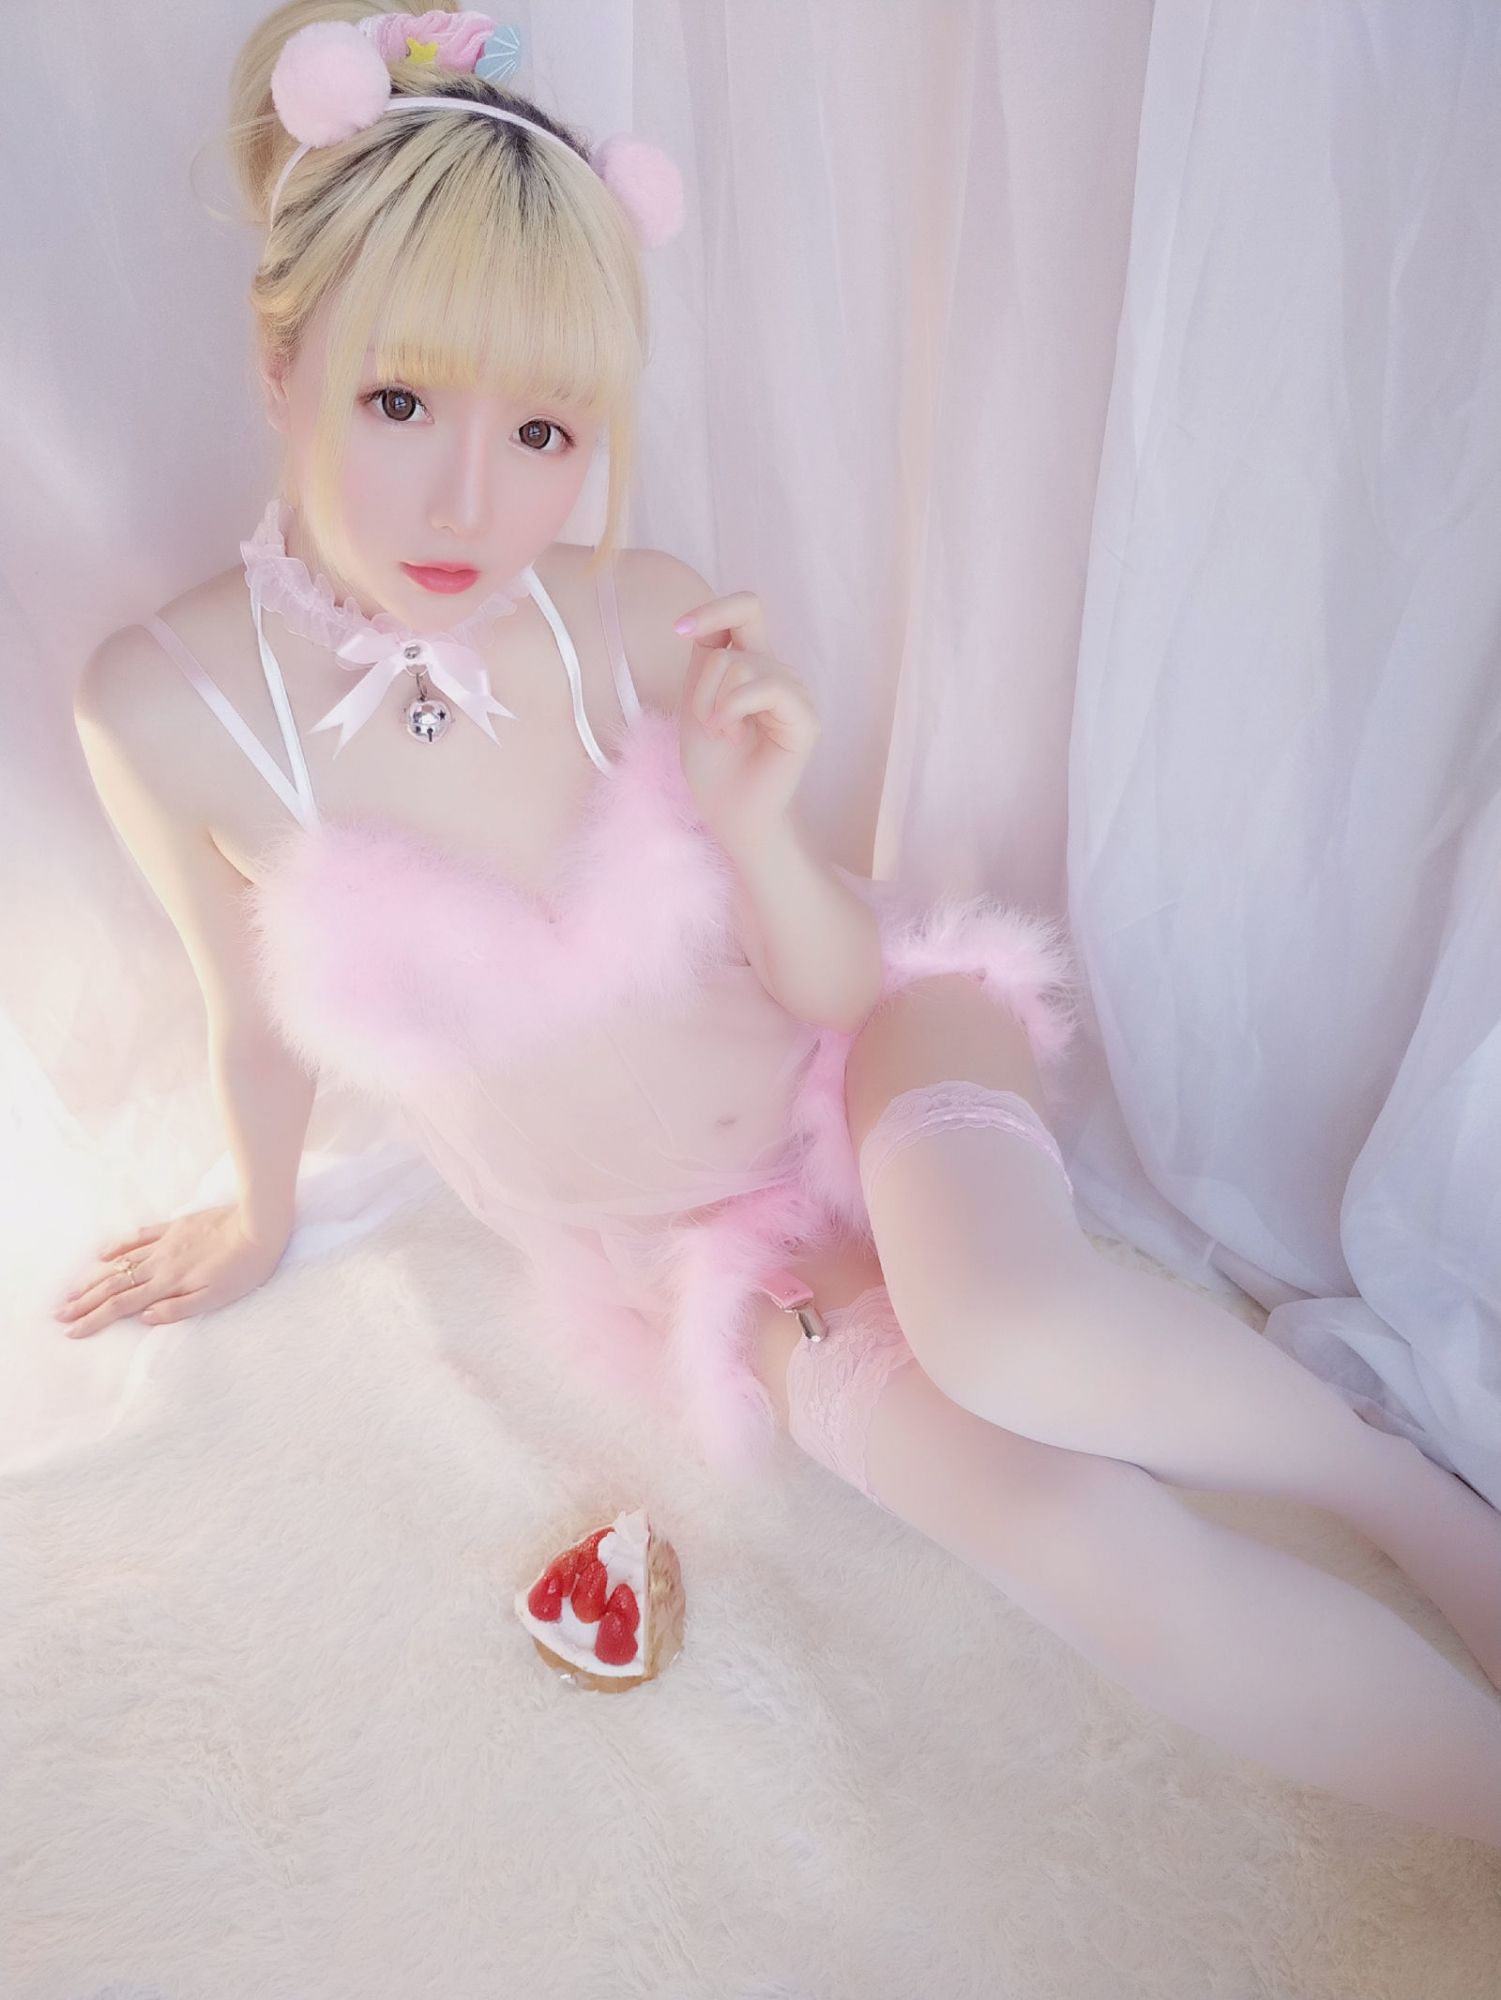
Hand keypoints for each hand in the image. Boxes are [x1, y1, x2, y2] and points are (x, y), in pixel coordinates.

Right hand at [52, 1203, 288, 1339]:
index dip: (94, 1318)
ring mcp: (164, 1244)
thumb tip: (144, 1317)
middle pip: (113, 1285)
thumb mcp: (217, 1297)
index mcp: (167, 1284)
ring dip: (93, 1277)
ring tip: (71, 1290)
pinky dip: (117, 1246)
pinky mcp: (175, 1227)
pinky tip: (102, 1253)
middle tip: (59, 1314)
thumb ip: (179, 1309)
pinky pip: (138, 1236)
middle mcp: (159, 1264)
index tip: (71, 1330)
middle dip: (84, 1302)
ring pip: (119, 1262)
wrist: (259, 1225)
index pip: (121, 1305)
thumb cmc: (244, 1268)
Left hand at [673, 591, 820, 854]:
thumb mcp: (696, 696)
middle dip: (704, 683)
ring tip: (723, 735)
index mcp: (754, 663)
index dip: (713, 608)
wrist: (729, 812)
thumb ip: (707, 655)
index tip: (680, 629)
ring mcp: (794, 692)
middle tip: (706, 722)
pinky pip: (767, 687)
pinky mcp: (805, 717)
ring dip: (715, 703)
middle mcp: (778, 672)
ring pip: (742, 665)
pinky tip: (732, 735)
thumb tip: (702, 620)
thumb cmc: (713, 763)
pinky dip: (734, 709)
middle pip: (734, 643)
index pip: (745, 609)